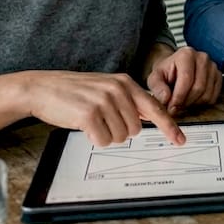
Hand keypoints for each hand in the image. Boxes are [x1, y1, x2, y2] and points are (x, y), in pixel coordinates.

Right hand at [21, 70, 184, 146]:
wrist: (42, 88)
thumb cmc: (74, 92)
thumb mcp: (105, 88)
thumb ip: (127, 100)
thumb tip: (148, 118)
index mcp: (125, 83)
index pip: (154, 107)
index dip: (169, 127)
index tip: (180, 140)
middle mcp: (118, 90)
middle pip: (135, 130)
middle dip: (119, 131)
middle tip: (101, 120)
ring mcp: (104, 101)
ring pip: (120, 137)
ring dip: (105, 135)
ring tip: (91, 120)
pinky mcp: (89, 114)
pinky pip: (103, 140)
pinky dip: (94, 138)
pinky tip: (83, 125)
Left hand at [145, 45, 222, 114]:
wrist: (175, 68)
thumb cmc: (166, 72)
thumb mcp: (155, 78)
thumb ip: (157, 87)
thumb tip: (166, 98)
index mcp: (186, 54)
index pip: (186, 79)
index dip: (178, 97)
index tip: (171, 107)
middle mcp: (202, 58)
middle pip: (198, 87)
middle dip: (186, 102)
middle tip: (176, 107)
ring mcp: (212, 67)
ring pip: (206, 94)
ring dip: (193, 104)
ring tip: (183, 102)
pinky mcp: (218, 76)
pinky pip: (213, 97)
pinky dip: (202, 103)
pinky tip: (192, 99)